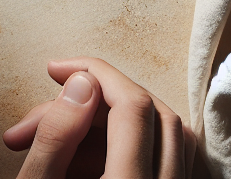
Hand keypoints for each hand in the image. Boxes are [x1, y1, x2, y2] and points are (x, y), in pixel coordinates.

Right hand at [3, 57, 195, 177]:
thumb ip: (57, 140)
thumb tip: (80, 83)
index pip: (132, 105)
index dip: (94, 72)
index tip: (59, 69)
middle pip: (154, 114)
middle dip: (103, 94)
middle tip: (58, 99)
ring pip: (169, 136)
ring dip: (121, 118)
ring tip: (67, 134)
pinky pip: (173, 161)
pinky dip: (141, 142)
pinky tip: (96, 152)